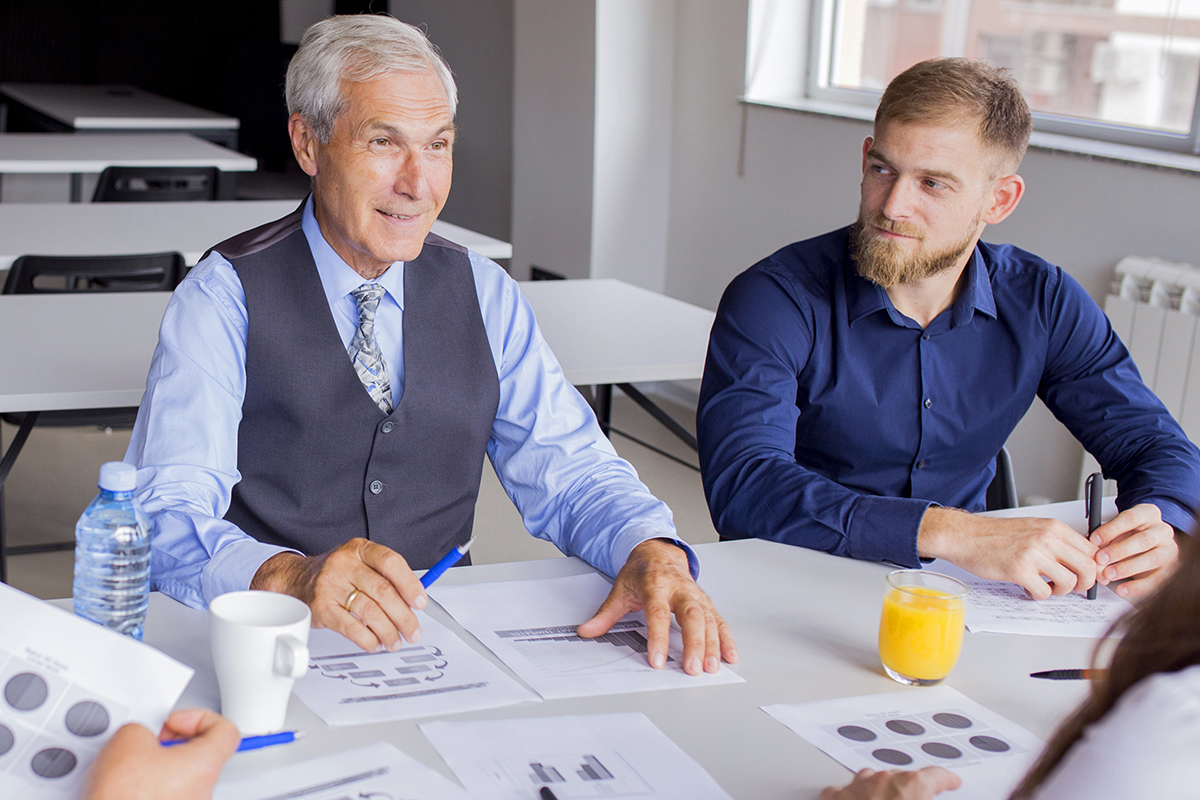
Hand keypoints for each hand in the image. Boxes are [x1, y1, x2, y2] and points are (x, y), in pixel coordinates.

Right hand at [82, 708, 238, 799]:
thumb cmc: (123, 796)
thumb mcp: (129, 738)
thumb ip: (144, 728)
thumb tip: (139, 735)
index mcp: (205, 766)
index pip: (225, 731)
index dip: (200, 719)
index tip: (176, 721)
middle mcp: (201, 792)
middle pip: (197, 756)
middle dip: (169, 745)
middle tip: (147, 745)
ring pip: (176, 778)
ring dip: (152, 769)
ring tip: (127, 770)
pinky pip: (162, 796)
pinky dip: (144, 789)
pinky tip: (123, 788)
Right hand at [251, 538, 428, 651]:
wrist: (295, 580)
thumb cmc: (335, 573)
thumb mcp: (359, 563)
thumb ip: (385, 576)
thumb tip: (415, 600)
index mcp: (359, 549)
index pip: (391, 562)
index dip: (409, 583)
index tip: (420, 602)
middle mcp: (344, 564)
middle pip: (383, 591)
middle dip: (404, 616)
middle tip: (413, 630)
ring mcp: (330, 585)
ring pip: (370, 611)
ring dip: (388, 631)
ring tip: (396, 641)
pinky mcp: (321, 608)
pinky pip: (351, 627)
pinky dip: (368, 639)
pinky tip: (375, 643)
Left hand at [576, 538, 737, 674]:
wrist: (659, 552)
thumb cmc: (642, 572)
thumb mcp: (620, 589)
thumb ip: (605, 614)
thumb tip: (587, 632)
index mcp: (655, 584)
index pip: (658, 613)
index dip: (659, 638)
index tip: (657, 660)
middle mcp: (679, 589)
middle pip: (690, 616)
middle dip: (694, 643)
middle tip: (693, 668)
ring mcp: (696, 595)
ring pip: (708, 619)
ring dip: (712, 644)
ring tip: (711, 667)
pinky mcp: (706, 602)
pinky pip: (719, 620)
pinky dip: (726, 638)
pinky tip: (729, 655)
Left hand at [820, 767, 961, 799]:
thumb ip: (925, 797)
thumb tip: (927, 796)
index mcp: (910, 785)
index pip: (936, 776)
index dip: (946, 780)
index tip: (951, 782)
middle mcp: (882, 779)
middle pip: (902, 778)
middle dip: (909, 791)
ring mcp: (856, 786)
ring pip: (872, 781)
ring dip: (880, 793)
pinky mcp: (835, 796)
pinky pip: (846, 791)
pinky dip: (853, 798)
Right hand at [918, 508, 1097, 599]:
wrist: (965, 536)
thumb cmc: (996, 535)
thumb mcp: (1032, 529)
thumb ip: (1057, 542)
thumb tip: (1081, 561)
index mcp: (1053, 527)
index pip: (1092, 550)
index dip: (1095, 568)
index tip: (1091, 577)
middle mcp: (1047, 538)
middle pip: (1089, 567)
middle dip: (1085, 584)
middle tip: (1073, 587)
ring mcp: (1033, 553)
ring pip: (1069, 583)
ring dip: (1060, 591)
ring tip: (1046, 586)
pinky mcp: (1019, 569)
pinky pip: (1044, 592)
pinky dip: (1038, 595)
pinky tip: (1027, 587)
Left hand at [1089, 503, 1177, 598]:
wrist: (1151, 541)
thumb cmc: (1131, 533)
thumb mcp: (1117, 528)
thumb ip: (1105, 535)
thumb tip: (1088, 545)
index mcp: (1148, 514)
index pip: (1131, 518)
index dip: (1112, 529)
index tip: (1094, 539)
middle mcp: (1162, 530)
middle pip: (1144, 540)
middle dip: (1119, 551)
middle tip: (1100, 559)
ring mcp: (1169, 549)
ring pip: (1153, 559)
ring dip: (1127, 568)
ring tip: (1108, 574)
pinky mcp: (1170, 568)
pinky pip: (1157, 579)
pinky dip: (1138, 586)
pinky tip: (1122, 589)